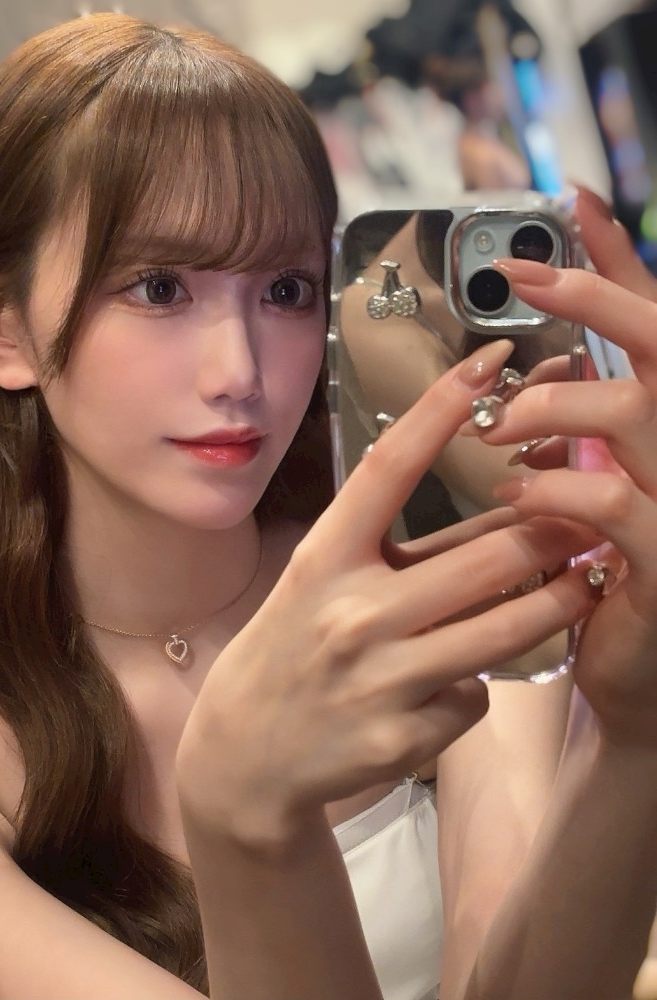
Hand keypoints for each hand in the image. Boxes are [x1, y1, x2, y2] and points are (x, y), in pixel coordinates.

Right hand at [176, 339, 598, 849]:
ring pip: (504, 630)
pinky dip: (476, 687)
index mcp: (322, 557)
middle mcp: (349, 611)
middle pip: (482, 556)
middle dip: (554, 529)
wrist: (244, 753)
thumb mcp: (323, 582)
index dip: (442, 406)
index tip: (492, 356)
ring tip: (590, 580)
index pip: (388, 467)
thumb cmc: (290, 646)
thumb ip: (401, 549)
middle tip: (596, 510)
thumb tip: (503, 506)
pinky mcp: (402, 739)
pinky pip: (474, 697)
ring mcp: (378, 679)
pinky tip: (452, 688)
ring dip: (558, 603)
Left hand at [462, 188, 656, 748]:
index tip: (573, 203)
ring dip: (554, 409)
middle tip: (525, 274)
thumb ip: (587, 426)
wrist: (640, 676)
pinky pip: (615, 503)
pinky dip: (558, 489)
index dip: (619, 261)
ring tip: (501, 430)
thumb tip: (553, 369)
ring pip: (638, 413)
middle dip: (599, 298)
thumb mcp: (603, 484)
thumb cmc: (615, 574)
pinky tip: (520, 495)